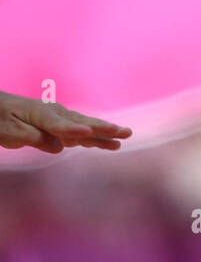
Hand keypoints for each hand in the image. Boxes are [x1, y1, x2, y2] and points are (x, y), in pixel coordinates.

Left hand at [0, 92, 131, 153]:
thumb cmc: (0, 119)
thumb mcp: (9, 131)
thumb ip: (33, 138)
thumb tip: (59, 147)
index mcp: (41, 114)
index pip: (59, 126)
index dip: (72, 131)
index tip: (87, 135)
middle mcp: (56, 114)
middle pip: (83, 124)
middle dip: (103, 128)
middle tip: (124, 131)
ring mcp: (62, 120)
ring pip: (88, 128)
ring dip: (107, 132)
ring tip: (127, 134)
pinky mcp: (63, 127)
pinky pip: (84, 134)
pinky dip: (98, 138)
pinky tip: (112, 144)